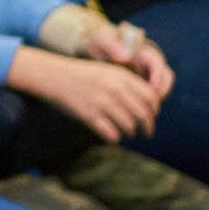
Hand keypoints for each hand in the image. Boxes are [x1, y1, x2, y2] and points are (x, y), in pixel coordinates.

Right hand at [7, 45, 160, 141]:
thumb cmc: (81, 74)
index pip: (151, 97)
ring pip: (129, 126)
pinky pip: (112, 134)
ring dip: (131, 133)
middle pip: (144, 114)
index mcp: (122, 76)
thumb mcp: (107, 71)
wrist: (53, 75)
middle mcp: (115, 89)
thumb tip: (149, 102)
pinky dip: (115, 138)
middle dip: (148, 127)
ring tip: (128, 133)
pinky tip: (112, 136)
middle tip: (147, 133)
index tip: (152, 117)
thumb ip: (127, 83)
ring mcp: (102, 103)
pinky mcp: (90, 116)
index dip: (155, 110)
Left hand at [85, 20, 173, 101]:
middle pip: (165, 76)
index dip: (157, 75)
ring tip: (145, 109)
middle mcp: (151, 61)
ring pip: (161, 87)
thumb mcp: (102, 40)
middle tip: (151, 104)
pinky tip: (137, 110)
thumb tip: (126, 57)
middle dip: (161, 90)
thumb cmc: (100, 42)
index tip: (150, 88)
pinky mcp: (143, 82)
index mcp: (144, 49)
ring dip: (156, 99)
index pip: (157, 62)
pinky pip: (151, 94)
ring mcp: (149, 72)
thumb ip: (111, 46)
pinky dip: (147, 102)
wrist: (96, 48)